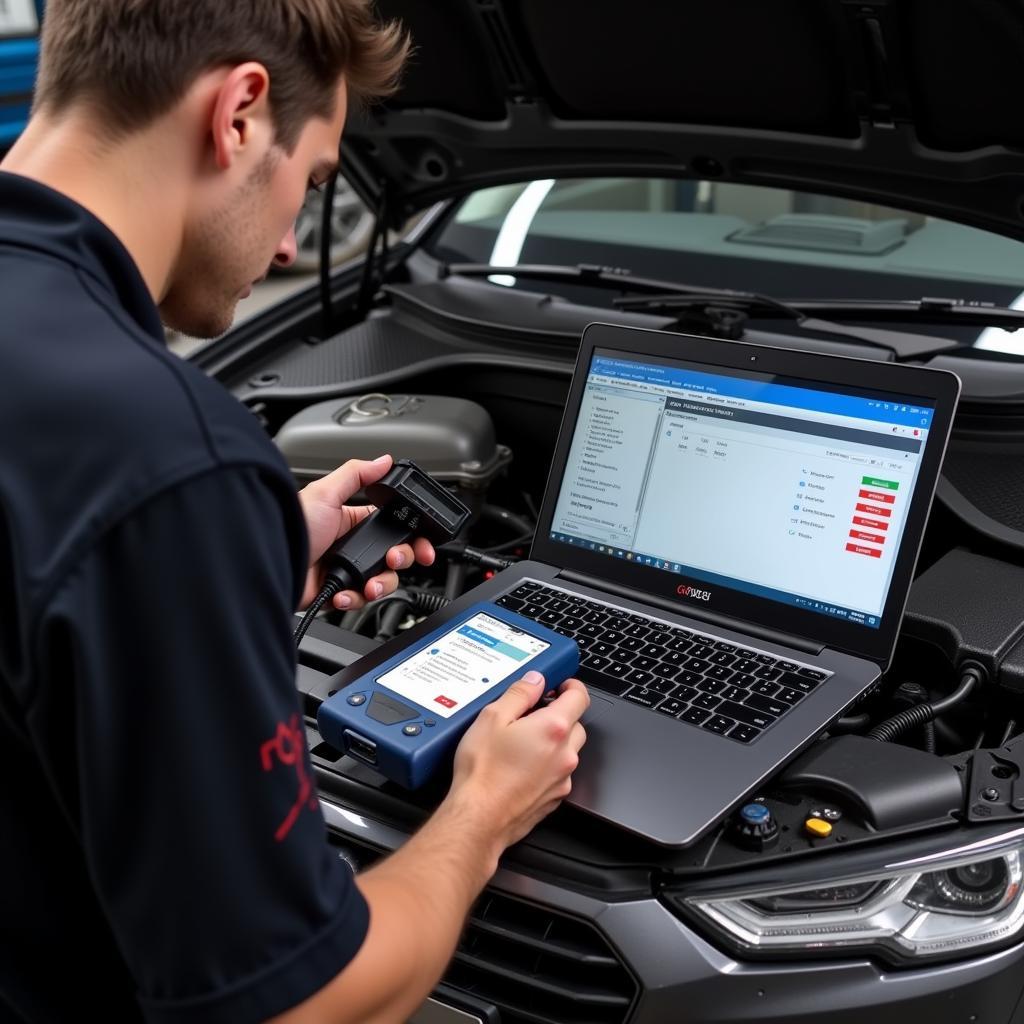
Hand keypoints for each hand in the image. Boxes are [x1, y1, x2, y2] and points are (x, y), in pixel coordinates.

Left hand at [297, 454, 434, 610]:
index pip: (393, 528)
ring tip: (367, 584)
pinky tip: (344, 593)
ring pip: (382, 581)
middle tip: (393, 561)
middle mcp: (352, 546)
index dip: (412, 536)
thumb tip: (384, 460)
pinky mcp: (337, 593)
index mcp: (353, 520)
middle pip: (395, 556)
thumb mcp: (324, 493)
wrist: (268, 564)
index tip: (423, 544)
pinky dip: (355, 598)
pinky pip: (359, 599)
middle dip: (400, 561)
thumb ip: (357, 474)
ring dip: (380, 584)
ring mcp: (346, 570)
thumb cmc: (291, 527)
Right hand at [449, 673, 589, 855]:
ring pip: (569, 751)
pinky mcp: (555, 798)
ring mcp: (562, 779)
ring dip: (555, 741)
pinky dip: (548, 765)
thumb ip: (519, 694)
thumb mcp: (492, 718)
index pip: (579, 697)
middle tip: (535, 713)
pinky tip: (521, 766)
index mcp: (553, 729)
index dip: (571, 686)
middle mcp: (565, 754)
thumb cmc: (483, 773)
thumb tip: (535, 680)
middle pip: (576, 724)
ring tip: (523, 742)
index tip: (561, 684)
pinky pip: (559, 773)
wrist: (479, 818)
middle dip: (560, 715)